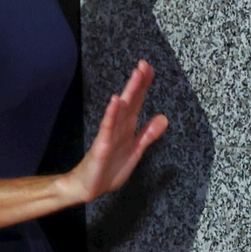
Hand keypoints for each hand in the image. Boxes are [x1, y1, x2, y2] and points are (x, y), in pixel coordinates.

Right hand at [65, 60, 166, 203]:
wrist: (86, 187)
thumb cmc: (108, 169)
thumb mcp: (135, 151)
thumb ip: (148, 134)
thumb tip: (164, 118)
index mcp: (127, 128)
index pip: (138, 102)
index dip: (144, 86)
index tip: (149, 68)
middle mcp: (119, 127)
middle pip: (131, 101)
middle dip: (138, 83)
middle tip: (144, 64)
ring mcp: (110, 135)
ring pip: (122, 110)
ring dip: (130, 92)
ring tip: (136, 75)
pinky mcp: (102, 146)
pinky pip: (108, 128)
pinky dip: (112, 114)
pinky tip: (116, 101)